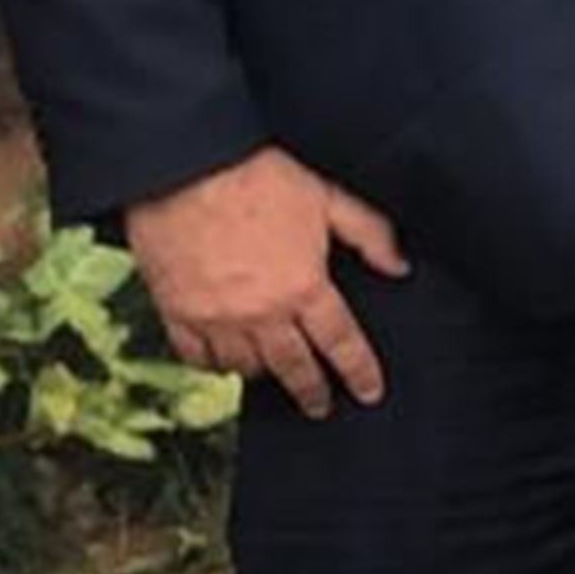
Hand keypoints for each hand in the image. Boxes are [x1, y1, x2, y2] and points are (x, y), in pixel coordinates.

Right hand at [126, 148, 404, 416]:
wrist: (185, 167)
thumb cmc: (259, 175)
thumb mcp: (329, 197)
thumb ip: (369, 234)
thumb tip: (399, 267)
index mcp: (304, 287)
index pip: (340, 343)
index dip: (359, 372)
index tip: (369, 393)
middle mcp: (261, 313)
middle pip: (292, 367)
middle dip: (311, 391)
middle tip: (321, 407)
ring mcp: (215, 317)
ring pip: (243, 366)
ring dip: (263, 373)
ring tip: (274, 374)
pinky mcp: (175, 312)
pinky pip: (194, 356)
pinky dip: (211, 364)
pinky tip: (222, 363)